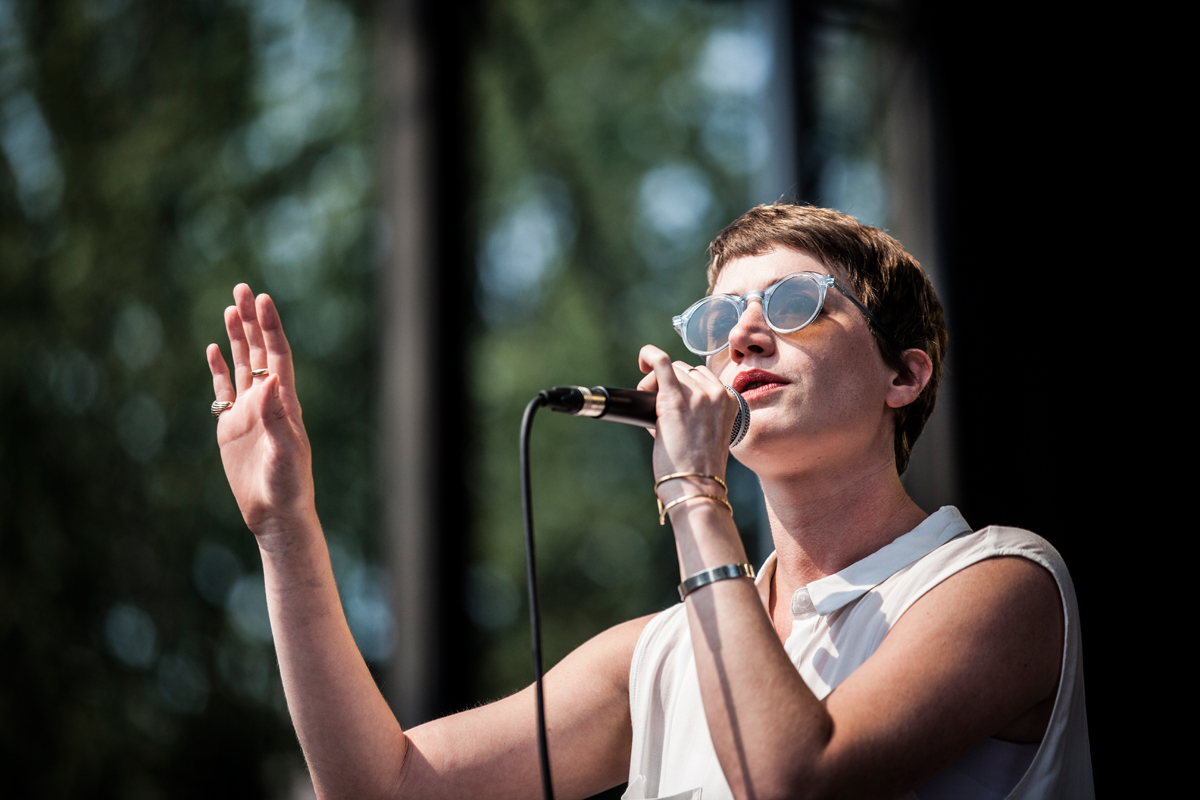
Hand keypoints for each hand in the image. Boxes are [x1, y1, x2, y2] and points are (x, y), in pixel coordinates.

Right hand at [207, 284, 315, 544]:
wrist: (275, 513)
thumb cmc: (288, 485)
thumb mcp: (286, 450)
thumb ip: (278, 416)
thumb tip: (270, 380)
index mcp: (285, 402)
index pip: (277, 355)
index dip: (270, 327)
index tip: (263, 299)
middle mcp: (268, 401)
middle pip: (260, 352)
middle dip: (253, 320)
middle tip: (243, 288)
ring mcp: (249, 412)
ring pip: (242, 365)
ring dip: (238, 337)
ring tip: (231, 308)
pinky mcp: (231, 427)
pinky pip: (224, 390)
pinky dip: (219, 369)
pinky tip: (215, 348)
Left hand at [637, 345, 738, 499]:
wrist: (696, 487)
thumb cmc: (698, 469)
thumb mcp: (708, 434)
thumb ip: (696, 412)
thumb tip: (663, 396)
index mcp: (730, 401)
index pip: (703, 377)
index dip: (684, 385)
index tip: (673, 398)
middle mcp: (717, 394)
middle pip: (686, 371)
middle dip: (669, 385)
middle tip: (658, 410)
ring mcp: (698, 394)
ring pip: (671, 370)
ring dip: (656, 383)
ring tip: (653, 410)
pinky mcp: (675, 398)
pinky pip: (661, 362)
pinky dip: (648, 355)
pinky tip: (642, 359)